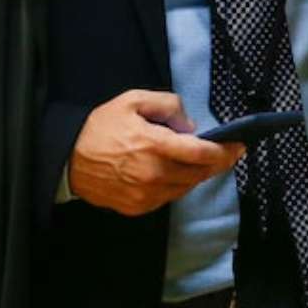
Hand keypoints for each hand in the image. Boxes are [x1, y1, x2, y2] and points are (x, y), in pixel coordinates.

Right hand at [67, 89, 244, 216]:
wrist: (69, 157)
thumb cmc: (100, 126)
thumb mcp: (132, 101)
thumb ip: (167, 105)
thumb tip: (189, 125)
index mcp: (154, 145)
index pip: (201, 153)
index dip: (225, 151)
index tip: (239, 146)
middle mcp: (154, 174)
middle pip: (198, 172)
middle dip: (215, 162)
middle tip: (224, 152)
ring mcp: (146, 194)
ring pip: (186, 187)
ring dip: (196, 174)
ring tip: (196, 160)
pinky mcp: (138, 207)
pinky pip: (168, 197)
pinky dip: (176, 185)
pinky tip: (172, 172)